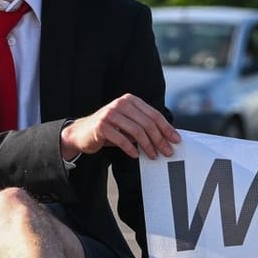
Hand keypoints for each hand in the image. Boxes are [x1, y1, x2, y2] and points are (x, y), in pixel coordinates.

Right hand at [61, 94, 180, 159]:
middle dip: (160, 139)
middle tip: (167, 152)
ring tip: (153, 156)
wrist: (82, 133)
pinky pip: (122, 139)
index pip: (154, 114)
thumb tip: (166, 138)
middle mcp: (121, 104)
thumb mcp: (128, 124)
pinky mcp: (102, 126)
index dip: (166, 128)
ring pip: (137, 131)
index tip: (175, 140)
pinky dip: (131, 148)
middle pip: (147, 123)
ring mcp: (110, 114)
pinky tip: (136, 155)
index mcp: (130, 100)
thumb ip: (143, 126)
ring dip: (148, 146)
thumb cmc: (109, 130)